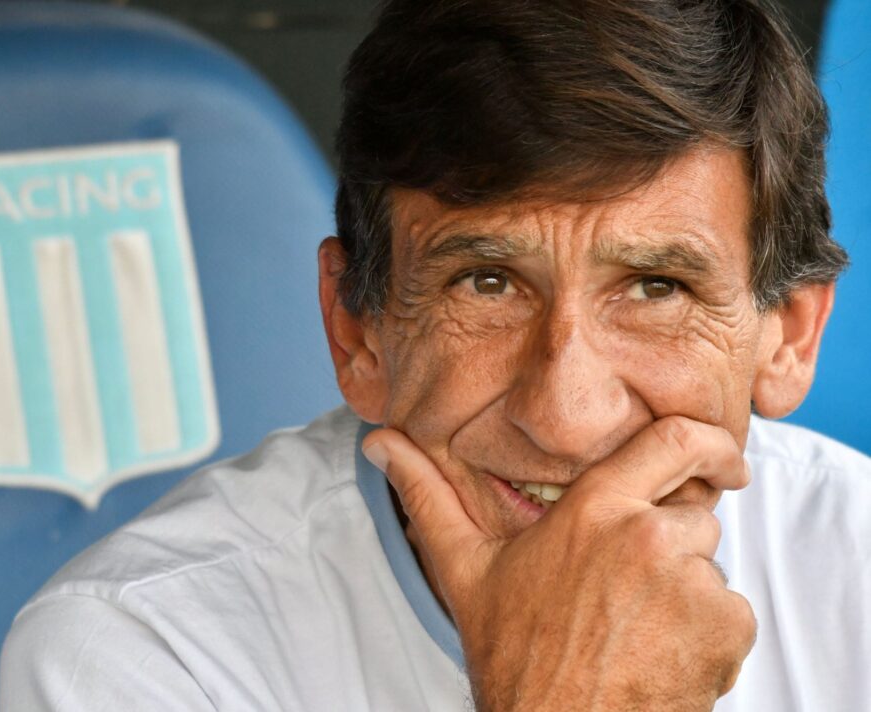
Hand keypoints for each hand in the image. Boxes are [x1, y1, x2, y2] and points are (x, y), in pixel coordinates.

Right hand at [363, 416, 755, 711]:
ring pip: (709, 566)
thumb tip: (380, 443)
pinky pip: (730, 613)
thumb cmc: (515, 657)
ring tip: (632, 627)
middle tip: (628, 586)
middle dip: (670, 541)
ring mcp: (692, 584)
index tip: (719, 459)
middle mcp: (649, 535)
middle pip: (692, 512)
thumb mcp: (466, 569)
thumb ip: (427, 494)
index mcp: (594, 510)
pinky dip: (706, 634)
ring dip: (684, 590)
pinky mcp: (724, 630)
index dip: (707, 443)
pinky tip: (657, 655)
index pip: (674, 441)